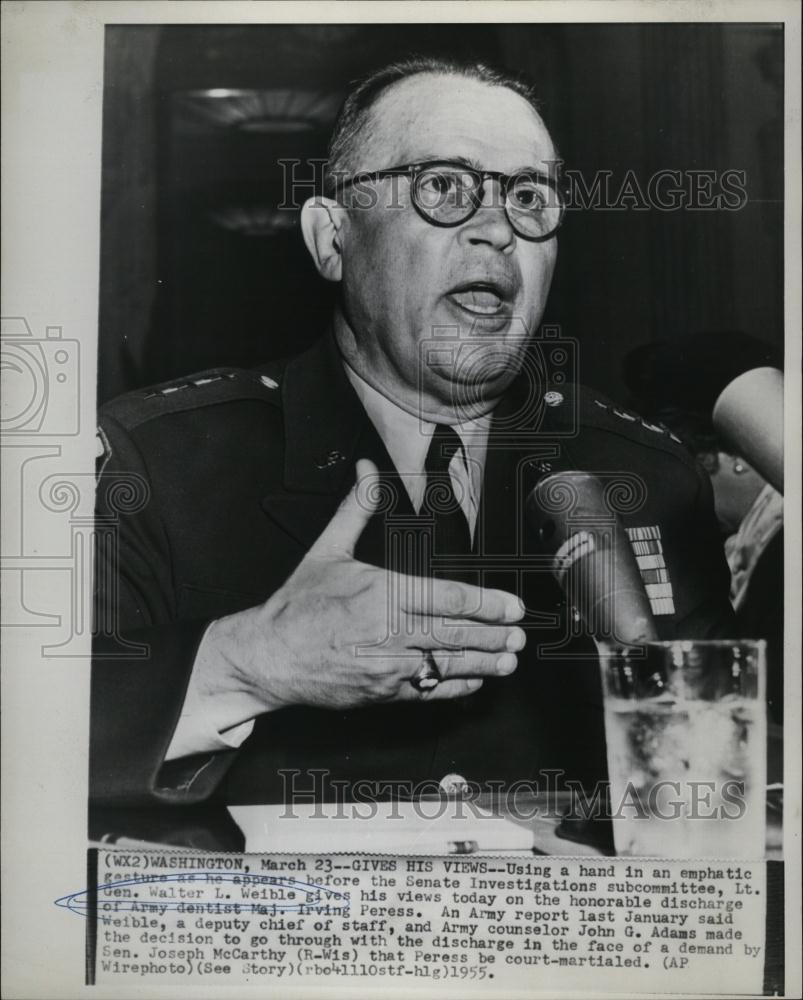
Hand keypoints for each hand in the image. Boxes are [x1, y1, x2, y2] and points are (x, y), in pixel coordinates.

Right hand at [206, 460, 526, 712]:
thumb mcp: (327, 550)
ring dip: (484, 662)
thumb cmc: (298, 606)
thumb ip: (356, 509)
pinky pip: (429, 692)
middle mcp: (389, 632)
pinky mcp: (383, 693)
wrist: (269, 656)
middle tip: (520, 635)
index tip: (511, 607)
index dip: (486, 605)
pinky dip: (456, 686)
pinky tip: (475, 681)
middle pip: (456, 634)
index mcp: (382, 594)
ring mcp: (388, 666)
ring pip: (448, 665)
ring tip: (509, 659)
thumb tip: (367, 471)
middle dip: (494, 635)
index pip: (448, 599)